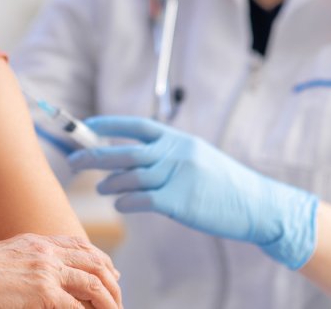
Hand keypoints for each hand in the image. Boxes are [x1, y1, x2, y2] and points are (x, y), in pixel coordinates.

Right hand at [0, 233, 121, 308]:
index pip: (81, 245)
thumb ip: (29, 257)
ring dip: (108, 301)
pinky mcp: (44, 292)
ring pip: (93, 283)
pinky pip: (77, 306)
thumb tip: (42, 270)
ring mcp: (47, 271)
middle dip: (112, 282)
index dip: (101, 259)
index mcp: (38, 241)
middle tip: (118, 300)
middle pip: (94, 262)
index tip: (112, 273)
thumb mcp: (7, 255)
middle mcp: (47, 252)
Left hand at [68, 116, 319, 269]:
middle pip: (124, 151)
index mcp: (178, 139)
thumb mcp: (199, 156)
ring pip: (130, 177)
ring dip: (110, 182)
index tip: (88, 126)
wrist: (256, 204)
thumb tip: (133, 160)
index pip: (136, 125)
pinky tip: (120, 204)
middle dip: (94, 155)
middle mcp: (176, 153)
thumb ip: (168, 154)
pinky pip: (142, 200)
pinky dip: (126, 201)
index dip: (109, 125)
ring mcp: (178, 176)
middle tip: (74, 160)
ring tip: (101, 187)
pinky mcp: (180, 201)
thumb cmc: (225, 184)